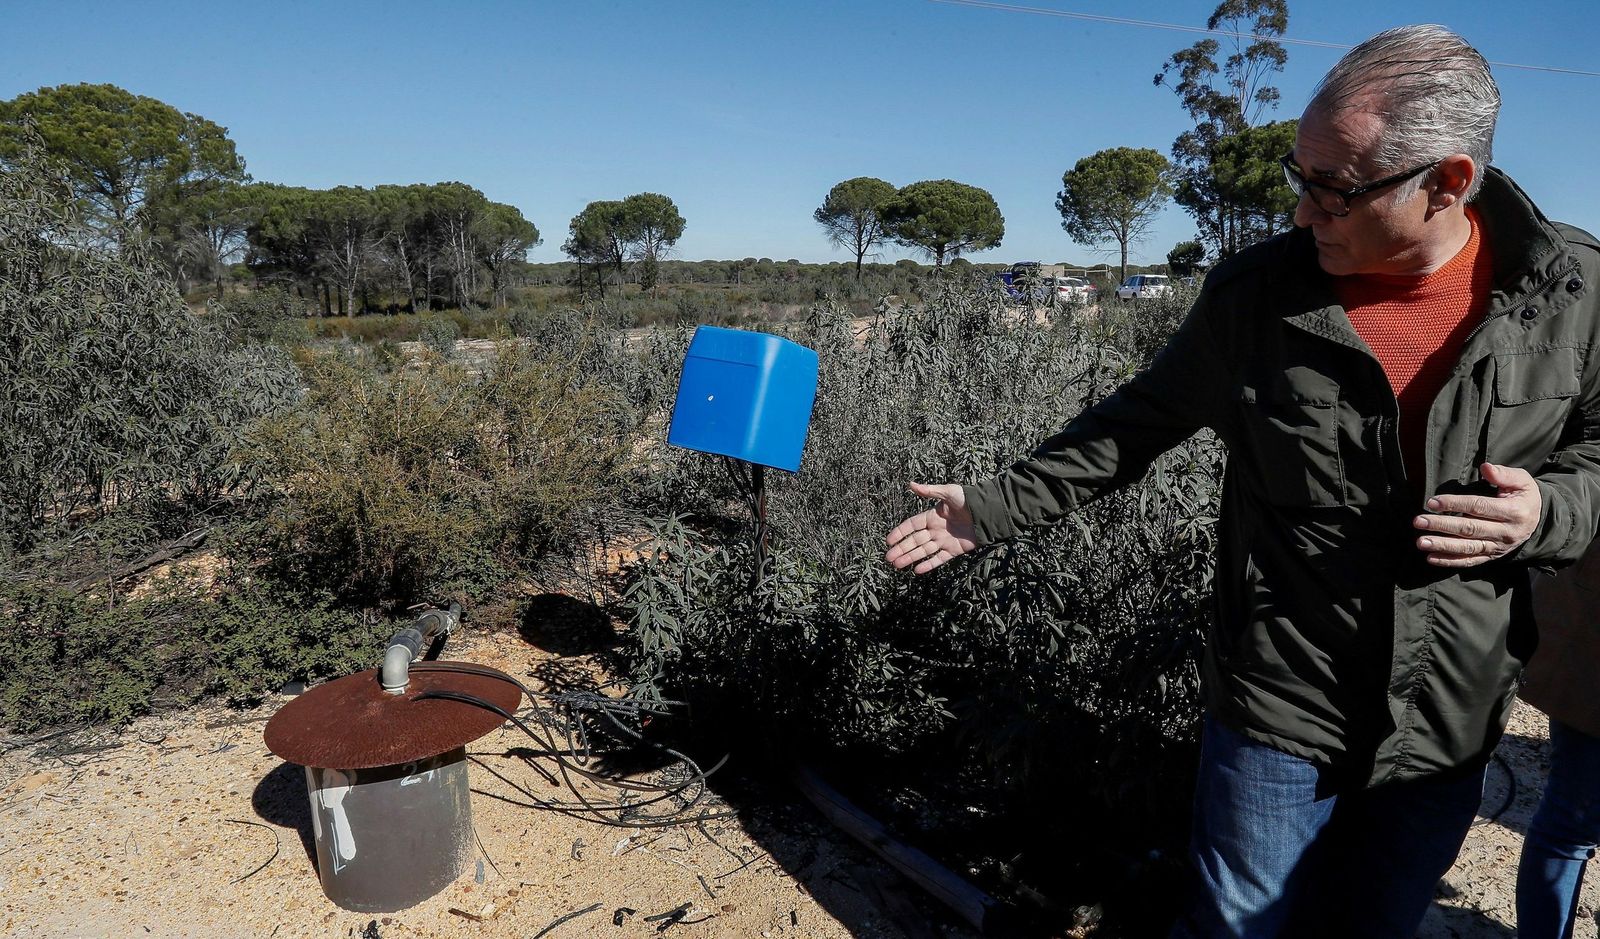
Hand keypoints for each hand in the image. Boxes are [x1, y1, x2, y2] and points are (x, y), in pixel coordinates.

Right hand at [884, 482, 977, 573]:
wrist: (987, 513)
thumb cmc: (968, 500)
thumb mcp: (948, 492)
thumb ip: (929, 491)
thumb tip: (910, 484)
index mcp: (931, 516)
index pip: (911, 526)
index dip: (900, 532)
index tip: (888, 541)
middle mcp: (935, 530)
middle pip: (914, 541)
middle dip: (901, 549)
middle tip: (888, 557)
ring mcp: (943, 541)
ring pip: (923, 551)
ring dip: (910, 558)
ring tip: (896, 565)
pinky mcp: (954, 550)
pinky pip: (938, 559)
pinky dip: (928, 564)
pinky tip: (916, 570)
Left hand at [1413, 462, 1541, 567]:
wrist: (1539, 520)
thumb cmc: (1524, 496)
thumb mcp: (1522, 481)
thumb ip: (1504, 474)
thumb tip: (1485, 467)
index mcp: (1514, 512)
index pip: (1479, 507)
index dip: (1455, 504)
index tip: (1432, 502)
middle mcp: (1506, 532)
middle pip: (1469, 529)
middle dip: (1442, 525)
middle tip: (1419, 521)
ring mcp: (1499, 547)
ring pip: (1468, 548)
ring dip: (1442, 546)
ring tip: (1421, 542)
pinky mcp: (1492, 556)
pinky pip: (1470, 561)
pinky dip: (1450, 561)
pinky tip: (1431, 558)